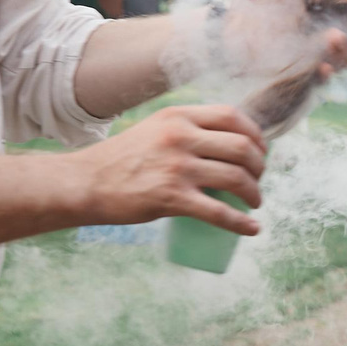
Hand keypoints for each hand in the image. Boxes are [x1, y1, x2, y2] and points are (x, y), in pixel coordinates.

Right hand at [76, 103, 267, 232]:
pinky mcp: (171, 198)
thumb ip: (183, 130)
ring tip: (255, 203)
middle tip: (257, 180)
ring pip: (236, 179)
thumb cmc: (120, 159)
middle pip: (242, 147)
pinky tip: (252, 229)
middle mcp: (180, 137)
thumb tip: (220, 142)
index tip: (261, 150)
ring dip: (255, 193)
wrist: (86, 183)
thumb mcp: (154, 130)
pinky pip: (219, 212)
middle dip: (259, 166)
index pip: (232, 116)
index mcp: (178, 117)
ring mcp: (177, 167)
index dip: (255, 134)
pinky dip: (241, 223)